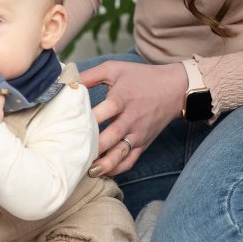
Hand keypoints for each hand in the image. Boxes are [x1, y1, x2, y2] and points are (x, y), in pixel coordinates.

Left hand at [80, 61, 186, 176]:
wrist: (175, 89)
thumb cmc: (140, 77)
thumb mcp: (114, 69)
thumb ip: (89, 75)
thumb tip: (67, 82)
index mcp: (122, 99)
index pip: (105, 111)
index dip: (88, 119)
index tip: (71, 124)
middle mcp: (130, 119)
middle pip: (111, 137)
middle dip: (93, 147)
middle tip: (73, 153)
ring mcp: (138, 134)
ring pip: (120, 154)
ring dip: (104, 164)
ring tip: (87, 170)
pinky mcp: (143, 144)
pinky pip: (130, 161)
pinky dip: (117, 169)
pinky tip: (101, 172)